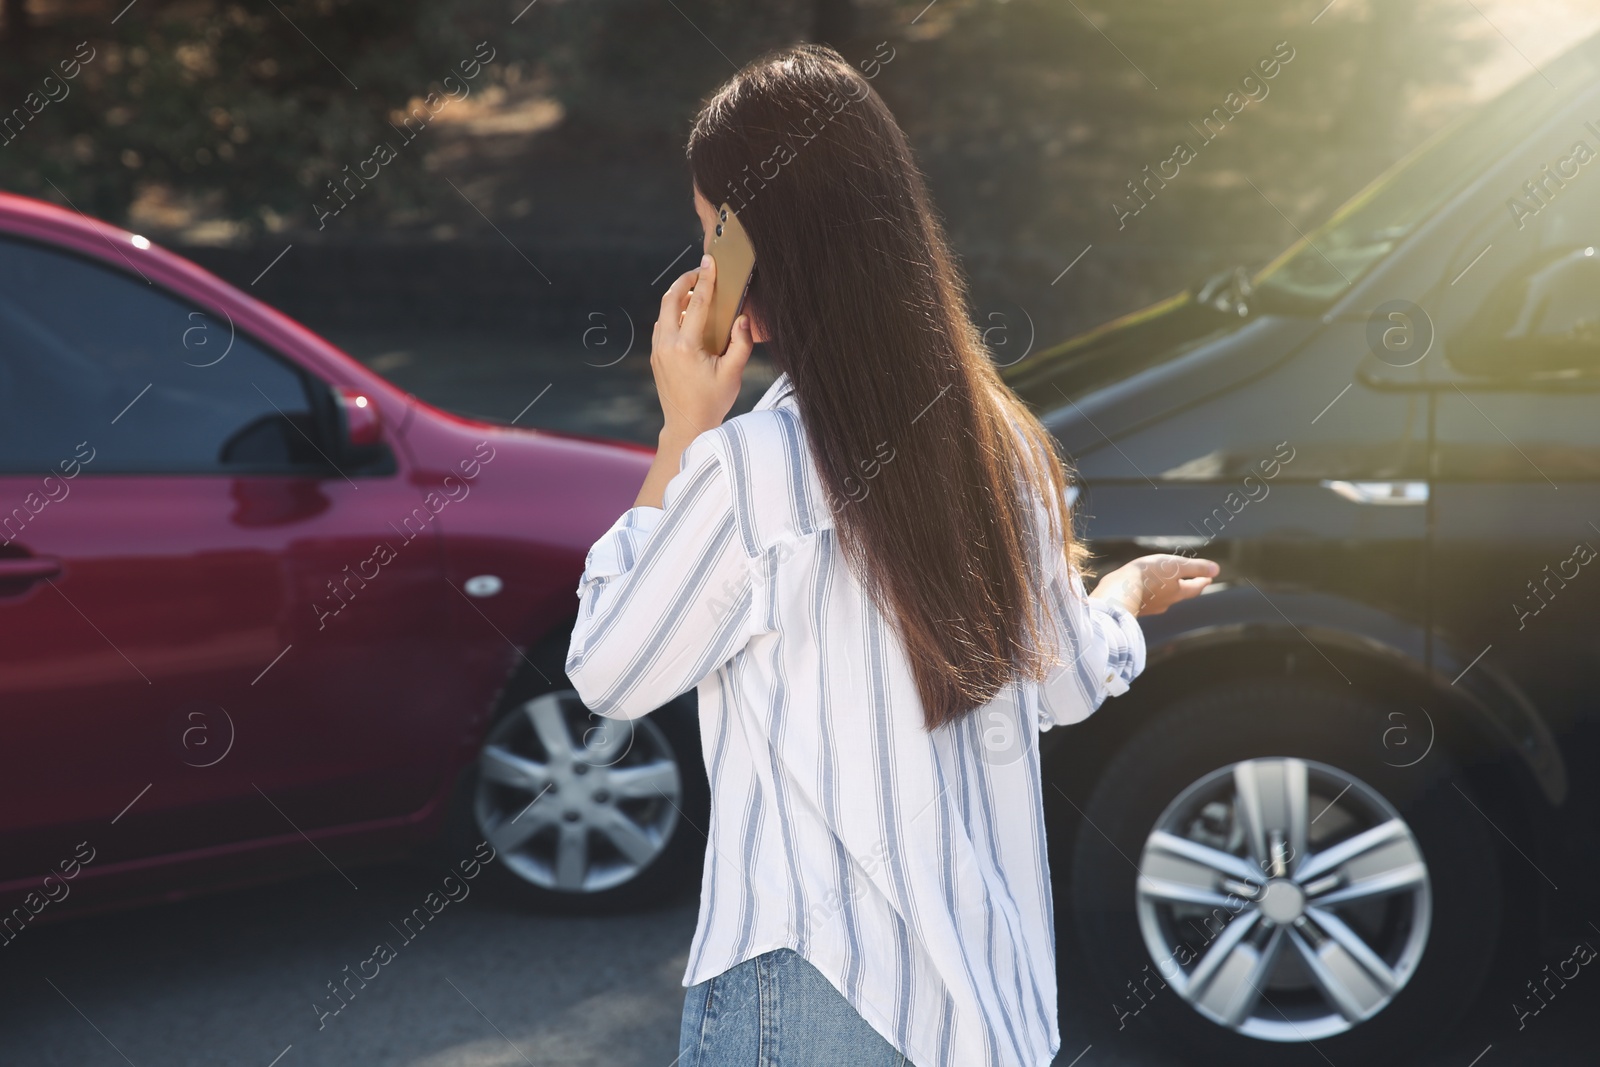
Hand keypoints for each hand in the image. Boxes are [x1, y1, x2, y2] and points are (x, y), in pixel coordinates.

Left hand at [650, 253, 753, 441]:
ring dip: (677, 297)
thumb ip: (741, 343)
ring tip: (696, 291)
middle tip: (700, 271)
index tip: (709, 262)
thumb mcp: (733, 373)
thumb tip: (742, 318)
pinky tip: (686, 315)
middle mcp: (666, 345)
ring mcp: (657, 350)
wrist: (687, 426)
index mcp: (685, 346)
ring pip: (663, 312)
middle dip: (684, 281)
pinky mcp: (655, 356)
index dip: (706, 280)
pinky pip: (661, 326)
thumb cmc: (713, 402)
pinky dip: (672, 314)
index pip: (696, 304)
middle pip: (670, 300)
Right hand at [1089, 554, 1218, 616]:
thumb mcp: (1174, 566)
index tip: (1208, 579)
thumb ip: (1195, 568)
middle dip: (1186, 588)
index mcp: (1177, 592)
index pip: (1195, 587)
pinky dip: (1149, 595)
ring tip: (1167, 586)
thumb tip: (1216, 570)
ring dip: (1167, 592)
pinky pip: (1146, 601)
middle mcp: (1165, 602)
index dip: (1202, 581)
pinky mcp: (1134, 607)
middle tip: (1192, 583)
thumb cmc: (1147, 577)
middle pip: (1180, 595)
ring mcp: (1149, 607)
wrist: (1118, 593)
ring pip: (1163, 599)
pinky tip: (1143, 593)